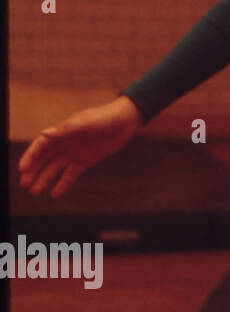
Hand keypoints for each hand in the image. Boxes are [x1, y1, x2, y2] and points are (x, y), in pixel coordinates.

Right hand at [17, 97, 140, 197]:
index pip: (40, 146)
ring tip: (33, 192)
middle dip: (33, 171)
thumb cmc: (104, 117)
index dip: (30, 157)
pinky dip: (63, 184)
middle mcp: (64, 143)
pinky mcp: (86, 161)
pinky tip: (54, 194)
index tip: (22, 169)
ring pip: (55, 168)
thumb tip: (44, 134)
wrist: (125, 120)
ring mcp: (75, 153)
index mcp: (61, 132)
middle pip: (44, 159)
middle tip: (24, 184)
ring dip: (44, 179)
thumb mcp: (86, 123)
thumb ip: (66, 130)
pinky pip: (71, 174)